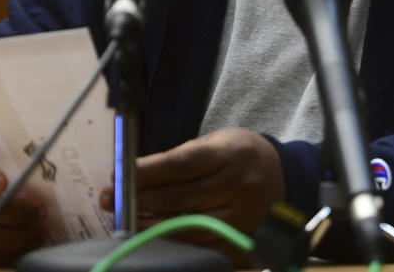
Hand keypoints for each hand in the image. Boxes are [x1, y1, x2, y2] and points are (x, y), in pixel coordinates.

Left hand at [99, 128, 284, 262]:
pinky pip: (199, 249)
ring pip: (186, 228)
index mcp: (231, 154)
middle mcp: (239, 187)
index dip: (146, 172)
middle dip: (139, 200)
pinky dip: (172, 244)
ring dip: (149, 226)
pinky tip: (152, 238)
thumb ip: (180, 159)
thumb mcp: (216, 144)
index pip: (182, 164)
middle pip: (180, 199)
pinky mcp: (242, 244)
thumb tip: (133, 173)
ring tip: (125, 220)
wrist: (284, 177)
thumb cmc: (240, 156)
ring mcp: (242, 219)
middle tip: (109, 200)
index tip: (116, 175)